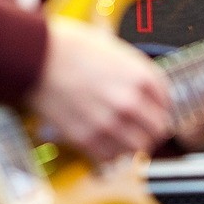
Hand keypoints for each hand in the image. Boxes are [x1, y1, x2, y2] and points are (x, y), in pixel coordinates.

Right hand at [29, 16, 172, 161]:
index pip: (167, 102)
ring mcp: (108, 122)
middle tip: (144, 129)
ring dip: (134, 144)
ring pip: (139, 148)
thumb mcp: (115, 49)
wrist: (36, 57)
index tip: (154, 110)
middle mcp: (129, 102)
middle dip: (153, 129)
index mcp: (141, 76)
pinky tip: (105, 143)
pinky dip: (111, 153)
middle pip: (159, 129)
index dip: (161, 107)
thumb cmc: (71, 47)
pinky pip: (111, 157)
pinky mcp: (85, 137)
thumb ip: (135, 71)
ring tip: (125, 138)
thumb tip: (147, 90)